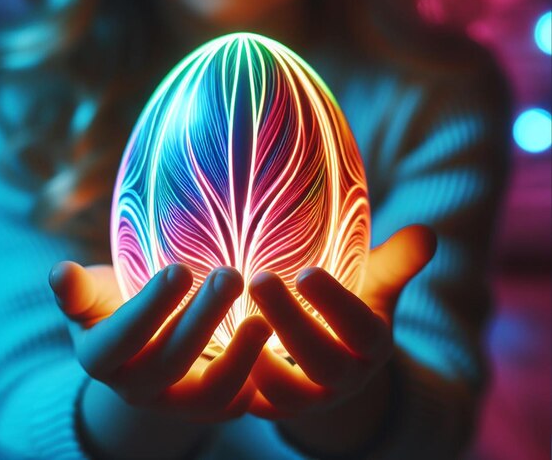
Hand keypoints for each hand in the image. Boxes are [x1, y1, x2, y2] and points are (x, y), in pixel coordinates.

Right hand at [49, 261, 271, 421]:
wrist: (138, 346)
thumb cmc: (116, 305)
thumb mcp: (93, 297)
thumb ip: (79, 292)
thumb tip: (58, 273)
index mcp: (101, 358)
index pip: (119, 340)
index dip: (148, 309)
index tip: (179, 270)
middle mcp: (135, 389)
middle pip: (168, 362)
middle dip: (201, 318)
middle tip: (230, 275)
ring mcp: (174, 403)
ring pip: (207, 394)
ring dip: (238, 358)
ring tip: (263, 319)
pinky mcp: (206, 408)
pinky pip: (231, 406)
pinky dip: (254, 383)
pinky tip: (271, 349)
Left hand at [246, 224, 436, 419]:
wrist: (337, 354)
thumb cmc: (353, 304)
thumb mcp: (378, 282)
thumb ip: (399, 261)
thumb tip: (429, 233)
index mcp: (372, 345)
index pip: (362, 330)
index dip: (336, 306)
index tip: (306, 273)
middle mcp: (345, 378)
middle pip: (323, 362)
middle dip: (291, 323)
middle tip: (259, 281)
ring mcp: (310, 399)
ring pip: (287, 394)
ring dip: (259, 360)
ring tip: (230, 320)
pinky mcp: (276, 408)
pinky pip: (256, 406)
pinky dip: (236, 382)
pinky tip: (211, 346)